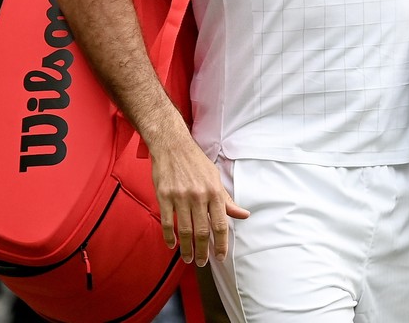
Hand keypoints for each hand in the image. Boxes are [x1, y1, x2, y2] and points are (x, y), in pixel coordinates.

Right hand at [145, 118, 249, 264]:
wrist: (172, 145)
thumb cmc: (196, 162)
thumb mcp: (215, 178)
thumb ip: (227, 200)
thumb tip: (244, 214)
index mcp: (214, 192)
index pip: (220, 224)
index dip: (221, 243)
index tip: (220, 257)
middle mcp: (199, 196)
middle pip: (202, 231)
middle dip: (203, 251)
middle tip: (202, 263)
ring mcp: (180, 196)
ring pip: (185, 230)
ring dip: (186, 248)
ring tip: (188, 258)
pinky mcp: (164, 196)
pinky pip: (167, 222)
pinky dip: (169, 236)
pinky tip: (172, 245)